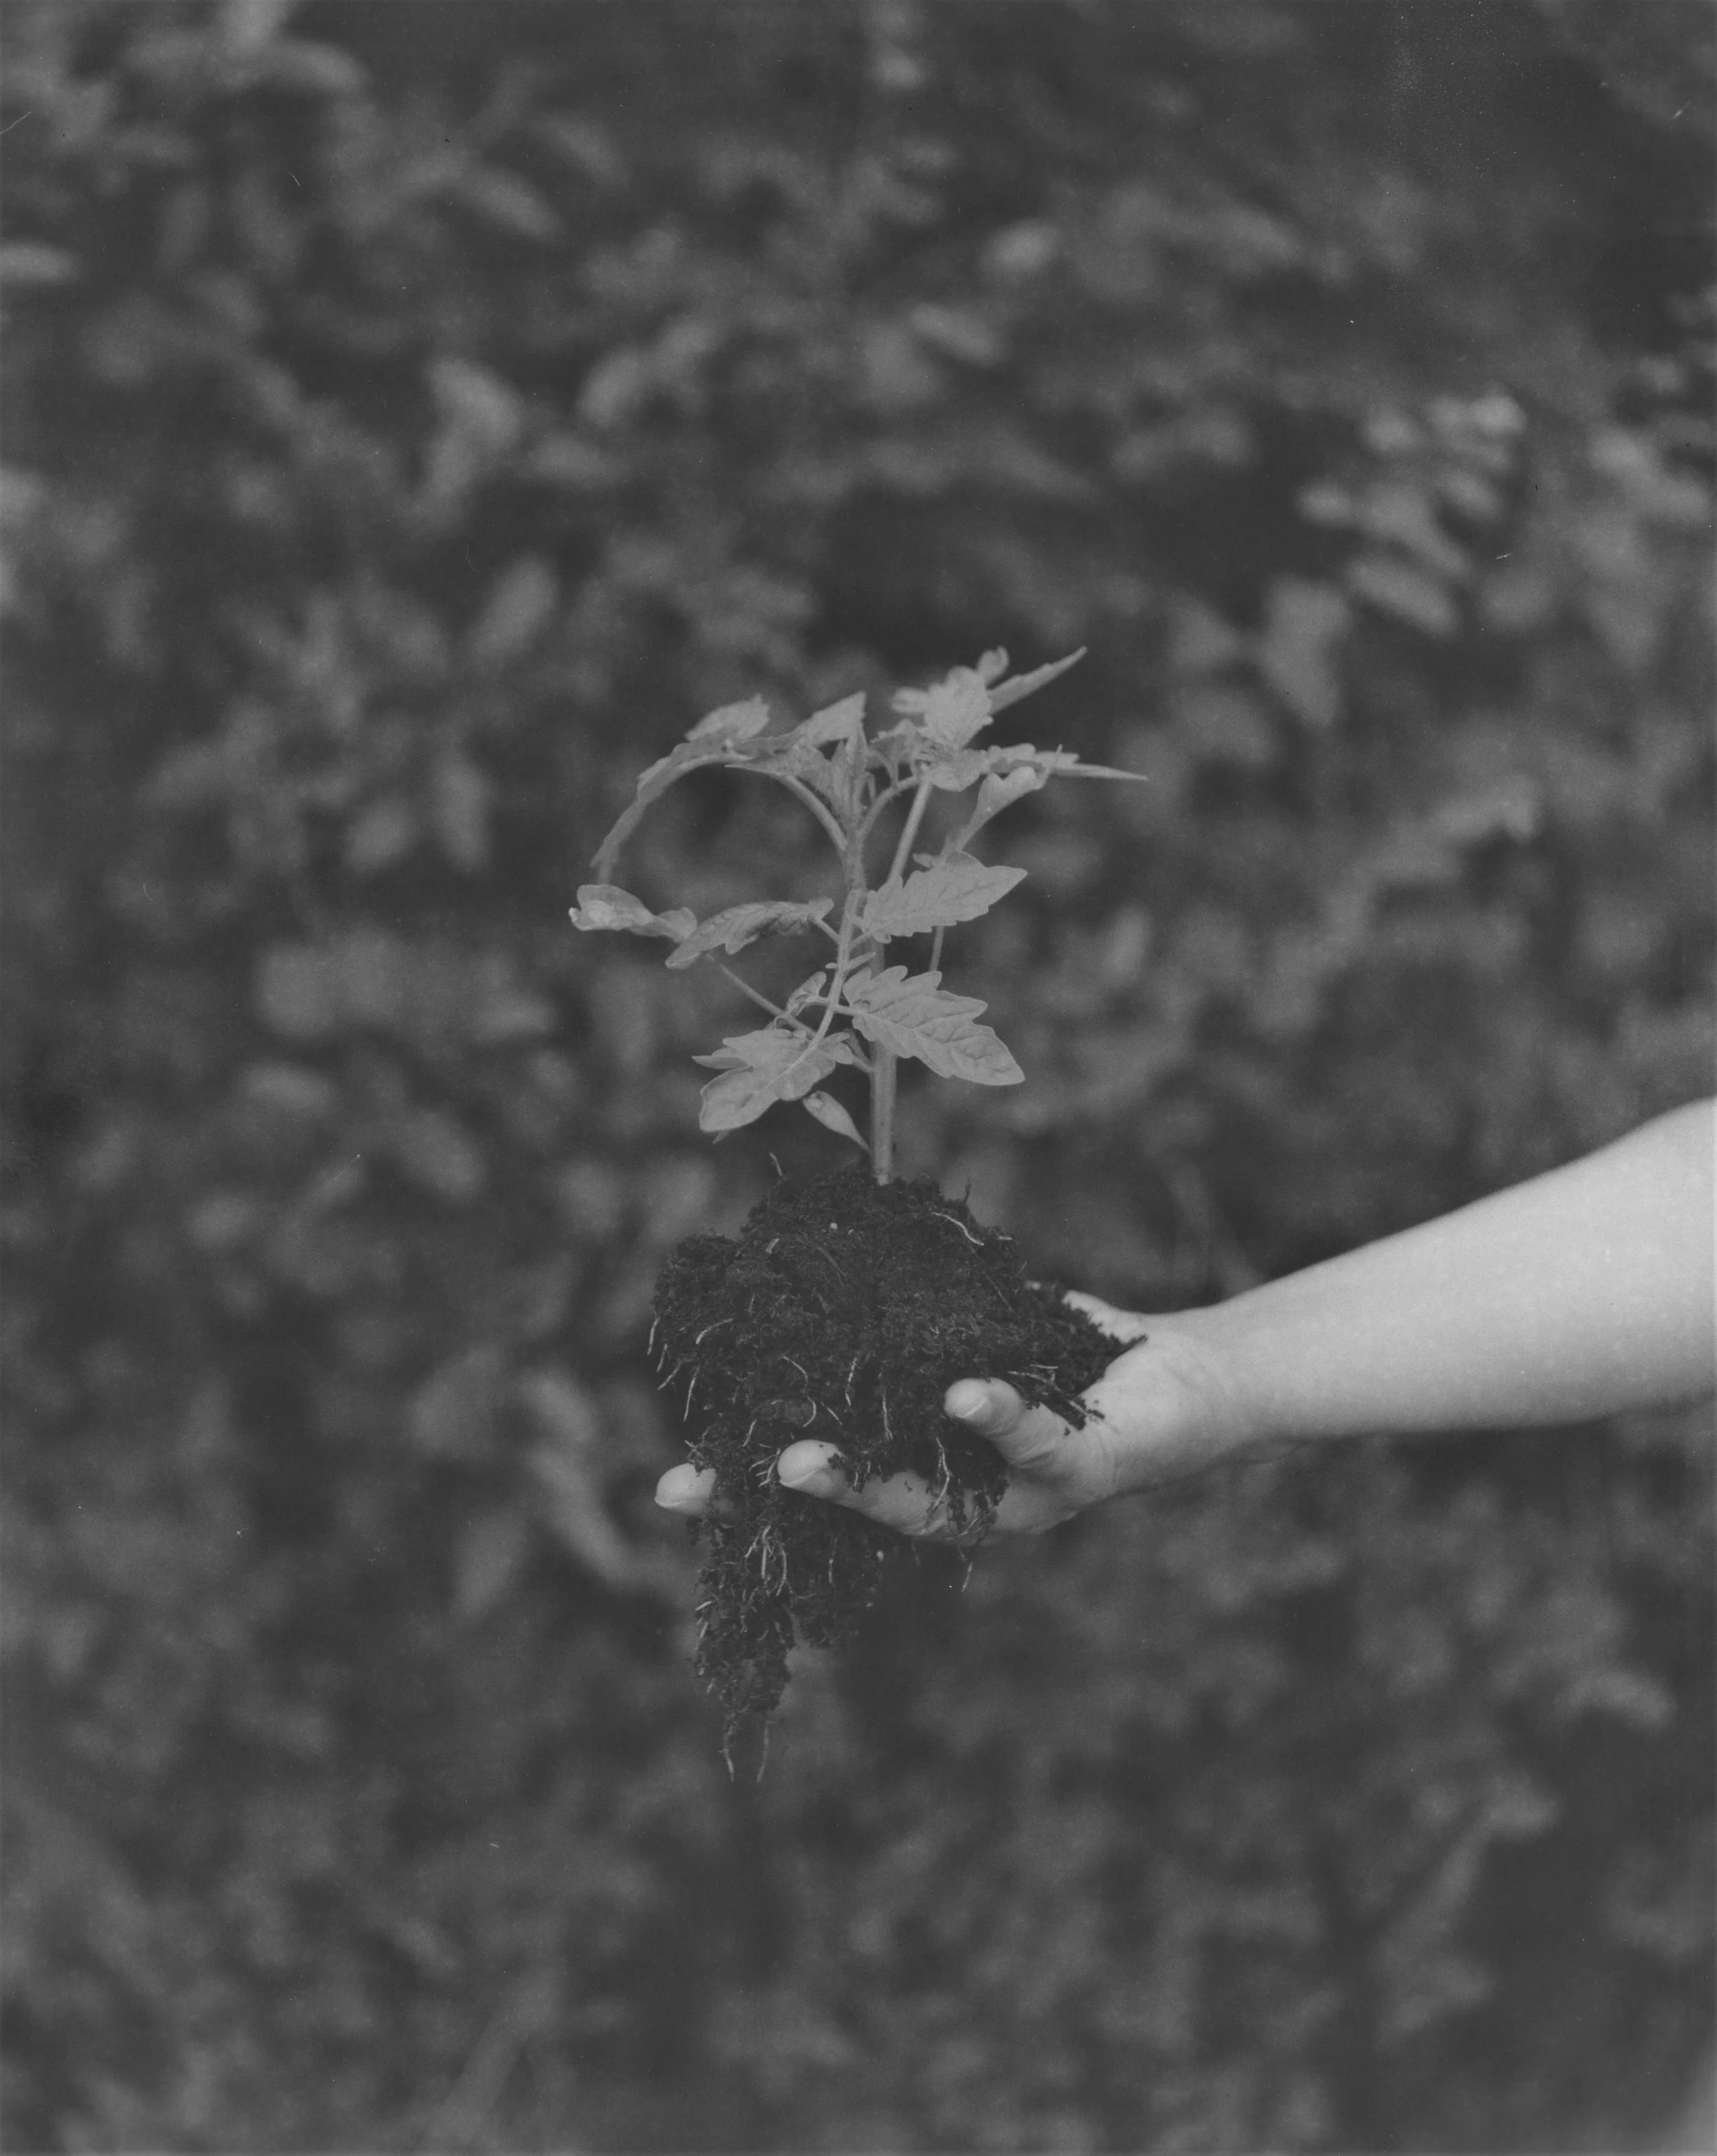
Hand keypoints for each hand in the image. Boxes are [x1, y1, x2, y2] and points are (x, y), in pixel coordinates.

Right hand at [653, 1290, 1244, 1541]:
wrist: (1191, 1380)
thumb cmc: (1070, 1353)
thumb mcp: (968, 1323)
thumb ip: (901, 1300)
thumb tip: (818, 1217)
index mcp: (925, 1470)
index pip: (823, 1482)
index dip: (749, 1487)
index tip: (672, 1483)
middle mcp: (961, 1503)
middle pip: (852, 1510)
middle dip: (778, 1498)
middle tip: (703, 1485)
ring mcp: (1017, 1497)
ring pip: (929, 1501)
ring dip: (862, 1484)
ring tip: (802, 1458)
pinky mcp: (1082, 1471)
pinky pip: (1029, 1442)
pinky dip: (993, 1416)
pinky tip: (959, 1392)